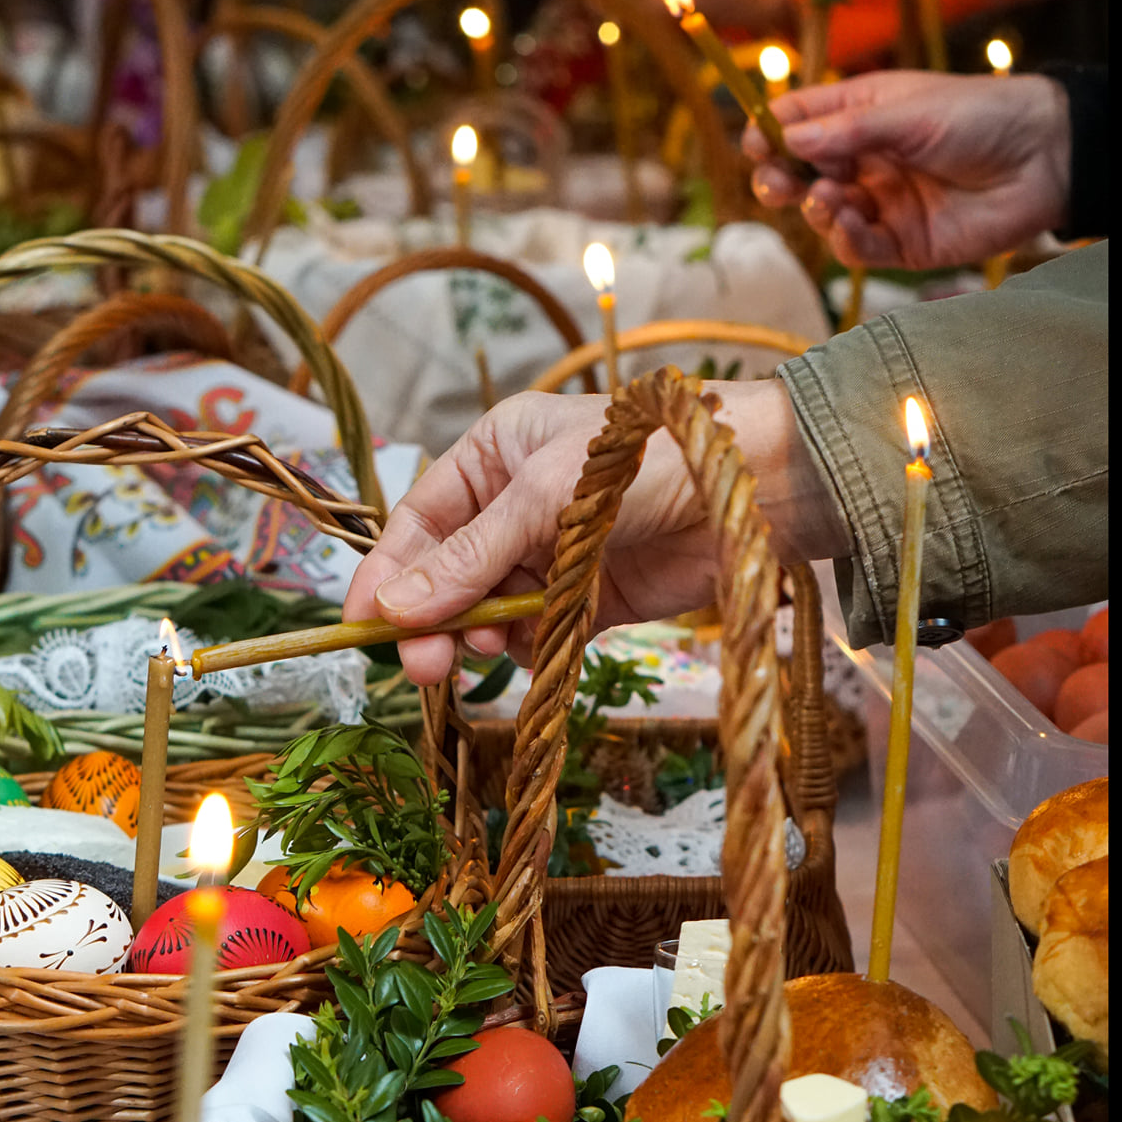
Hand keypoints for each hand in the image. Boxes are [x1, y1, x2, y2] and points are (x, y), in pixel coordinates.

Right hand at [343, 394, 705, 684]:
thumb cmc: (652, 458)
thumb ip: (473, 556)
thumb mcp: (548, 497)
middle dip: (431, 619)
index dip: (388, 575)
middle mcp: (515, 504)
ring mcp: (552, 554)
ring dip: (478, 636)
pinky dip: (527, 649)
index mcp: (494, 454)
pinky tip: (528, 651)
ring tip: (487, 649)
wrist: (759, 487)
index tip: (362, 626)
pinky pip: (538, 633)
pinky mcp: (590, 598)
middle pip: (448, 574)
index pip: (420, 521)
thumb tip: (395, 608)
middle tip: (422, 666)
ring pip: (489, 609)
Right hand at [743, 71, 1072, 267]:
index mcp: (863, 114)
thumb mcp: (907, 112)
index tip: (756, 145)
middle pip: (800, 173)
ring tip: (829, 199)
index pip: (800, 122)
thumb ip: (846, 132)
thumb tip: (787, 140)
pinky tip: (850, 223)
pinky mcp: (901, 243)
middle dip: (779, 179)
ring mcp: (881, 202)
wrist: (1043, 158)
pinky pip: (856, 248)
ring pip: (822, 214)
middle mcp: (866, 159)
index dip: (771, 134)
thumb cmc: (980, 116)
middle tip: (775, 183)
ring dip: (815, 208)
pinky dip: (845, 239)